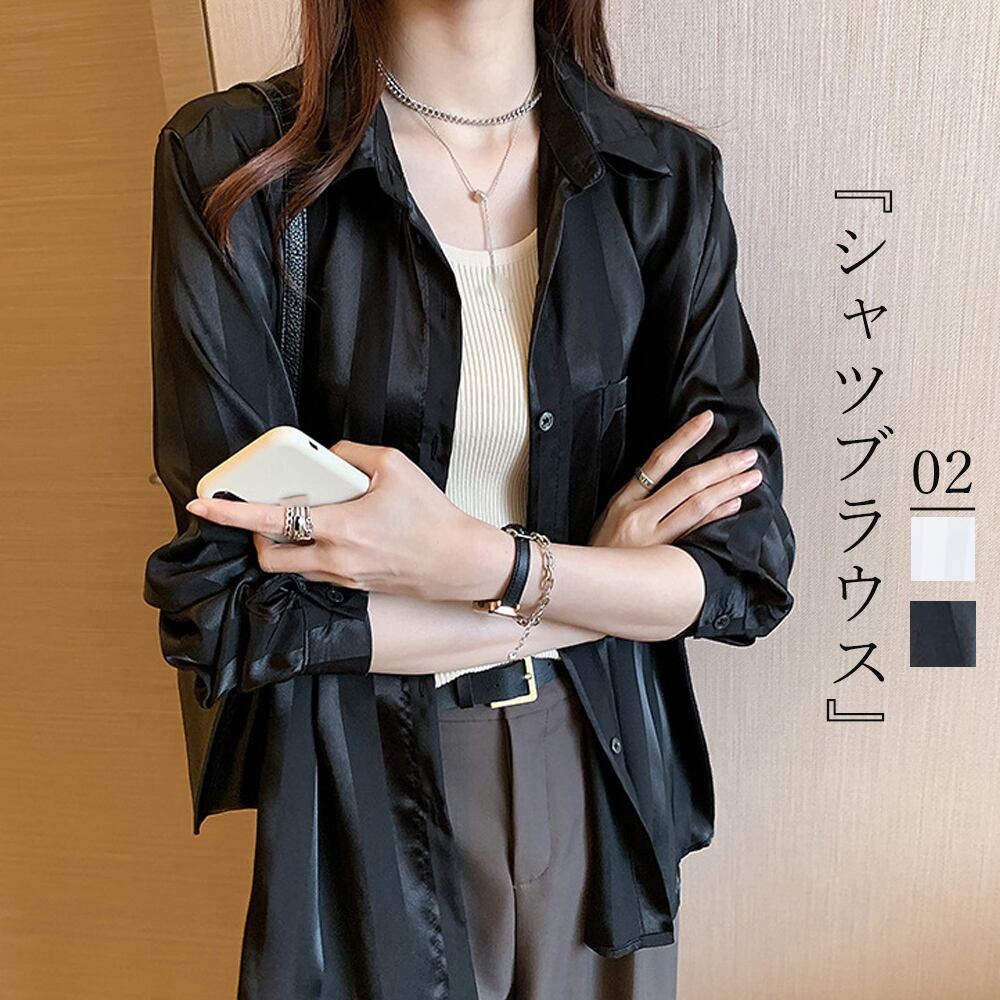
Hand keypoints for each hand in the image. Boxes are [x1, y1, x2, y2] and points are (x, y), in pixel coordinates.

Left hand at [185, 441, 513, 601]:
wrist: (461, 563)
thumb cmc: (433, 516)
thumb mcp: (395, 466)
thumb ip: (352, 453)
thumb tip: (328, 456)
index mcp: (340, 528)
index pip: (271, 520)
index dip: (229, 514)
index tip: (201, 505)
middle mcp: (334, 558)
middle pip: (268, 555)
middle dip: (254, 536)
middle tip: (262, 512)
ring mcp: (343, 577)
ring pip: (291, 567)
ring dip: (284, 545)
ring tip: (302, 519)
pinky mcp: (354, 586)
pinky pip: (316, 572)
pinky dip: (310, 552)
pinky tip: (332, 533)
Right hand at [588, 409, 762, 547]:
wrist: (590, 588)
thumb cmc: (601, 553)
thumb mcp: (610, 516)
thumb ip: (638, 498)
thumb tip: (673, 476)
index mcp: (625, 500)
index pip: (659, 460)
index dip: (685, 437)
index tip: (706, 420)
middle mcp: (640, 516)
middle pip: (687, 482)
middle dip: (721, 466)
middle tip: (747, 456)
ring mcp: (654, 539)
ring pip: (697, 506)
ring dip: (728, 489)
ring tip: (750, 478)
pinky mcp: (664, 559)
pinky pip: (697, 533)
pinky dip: (717, 517)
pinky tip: (735, 506)